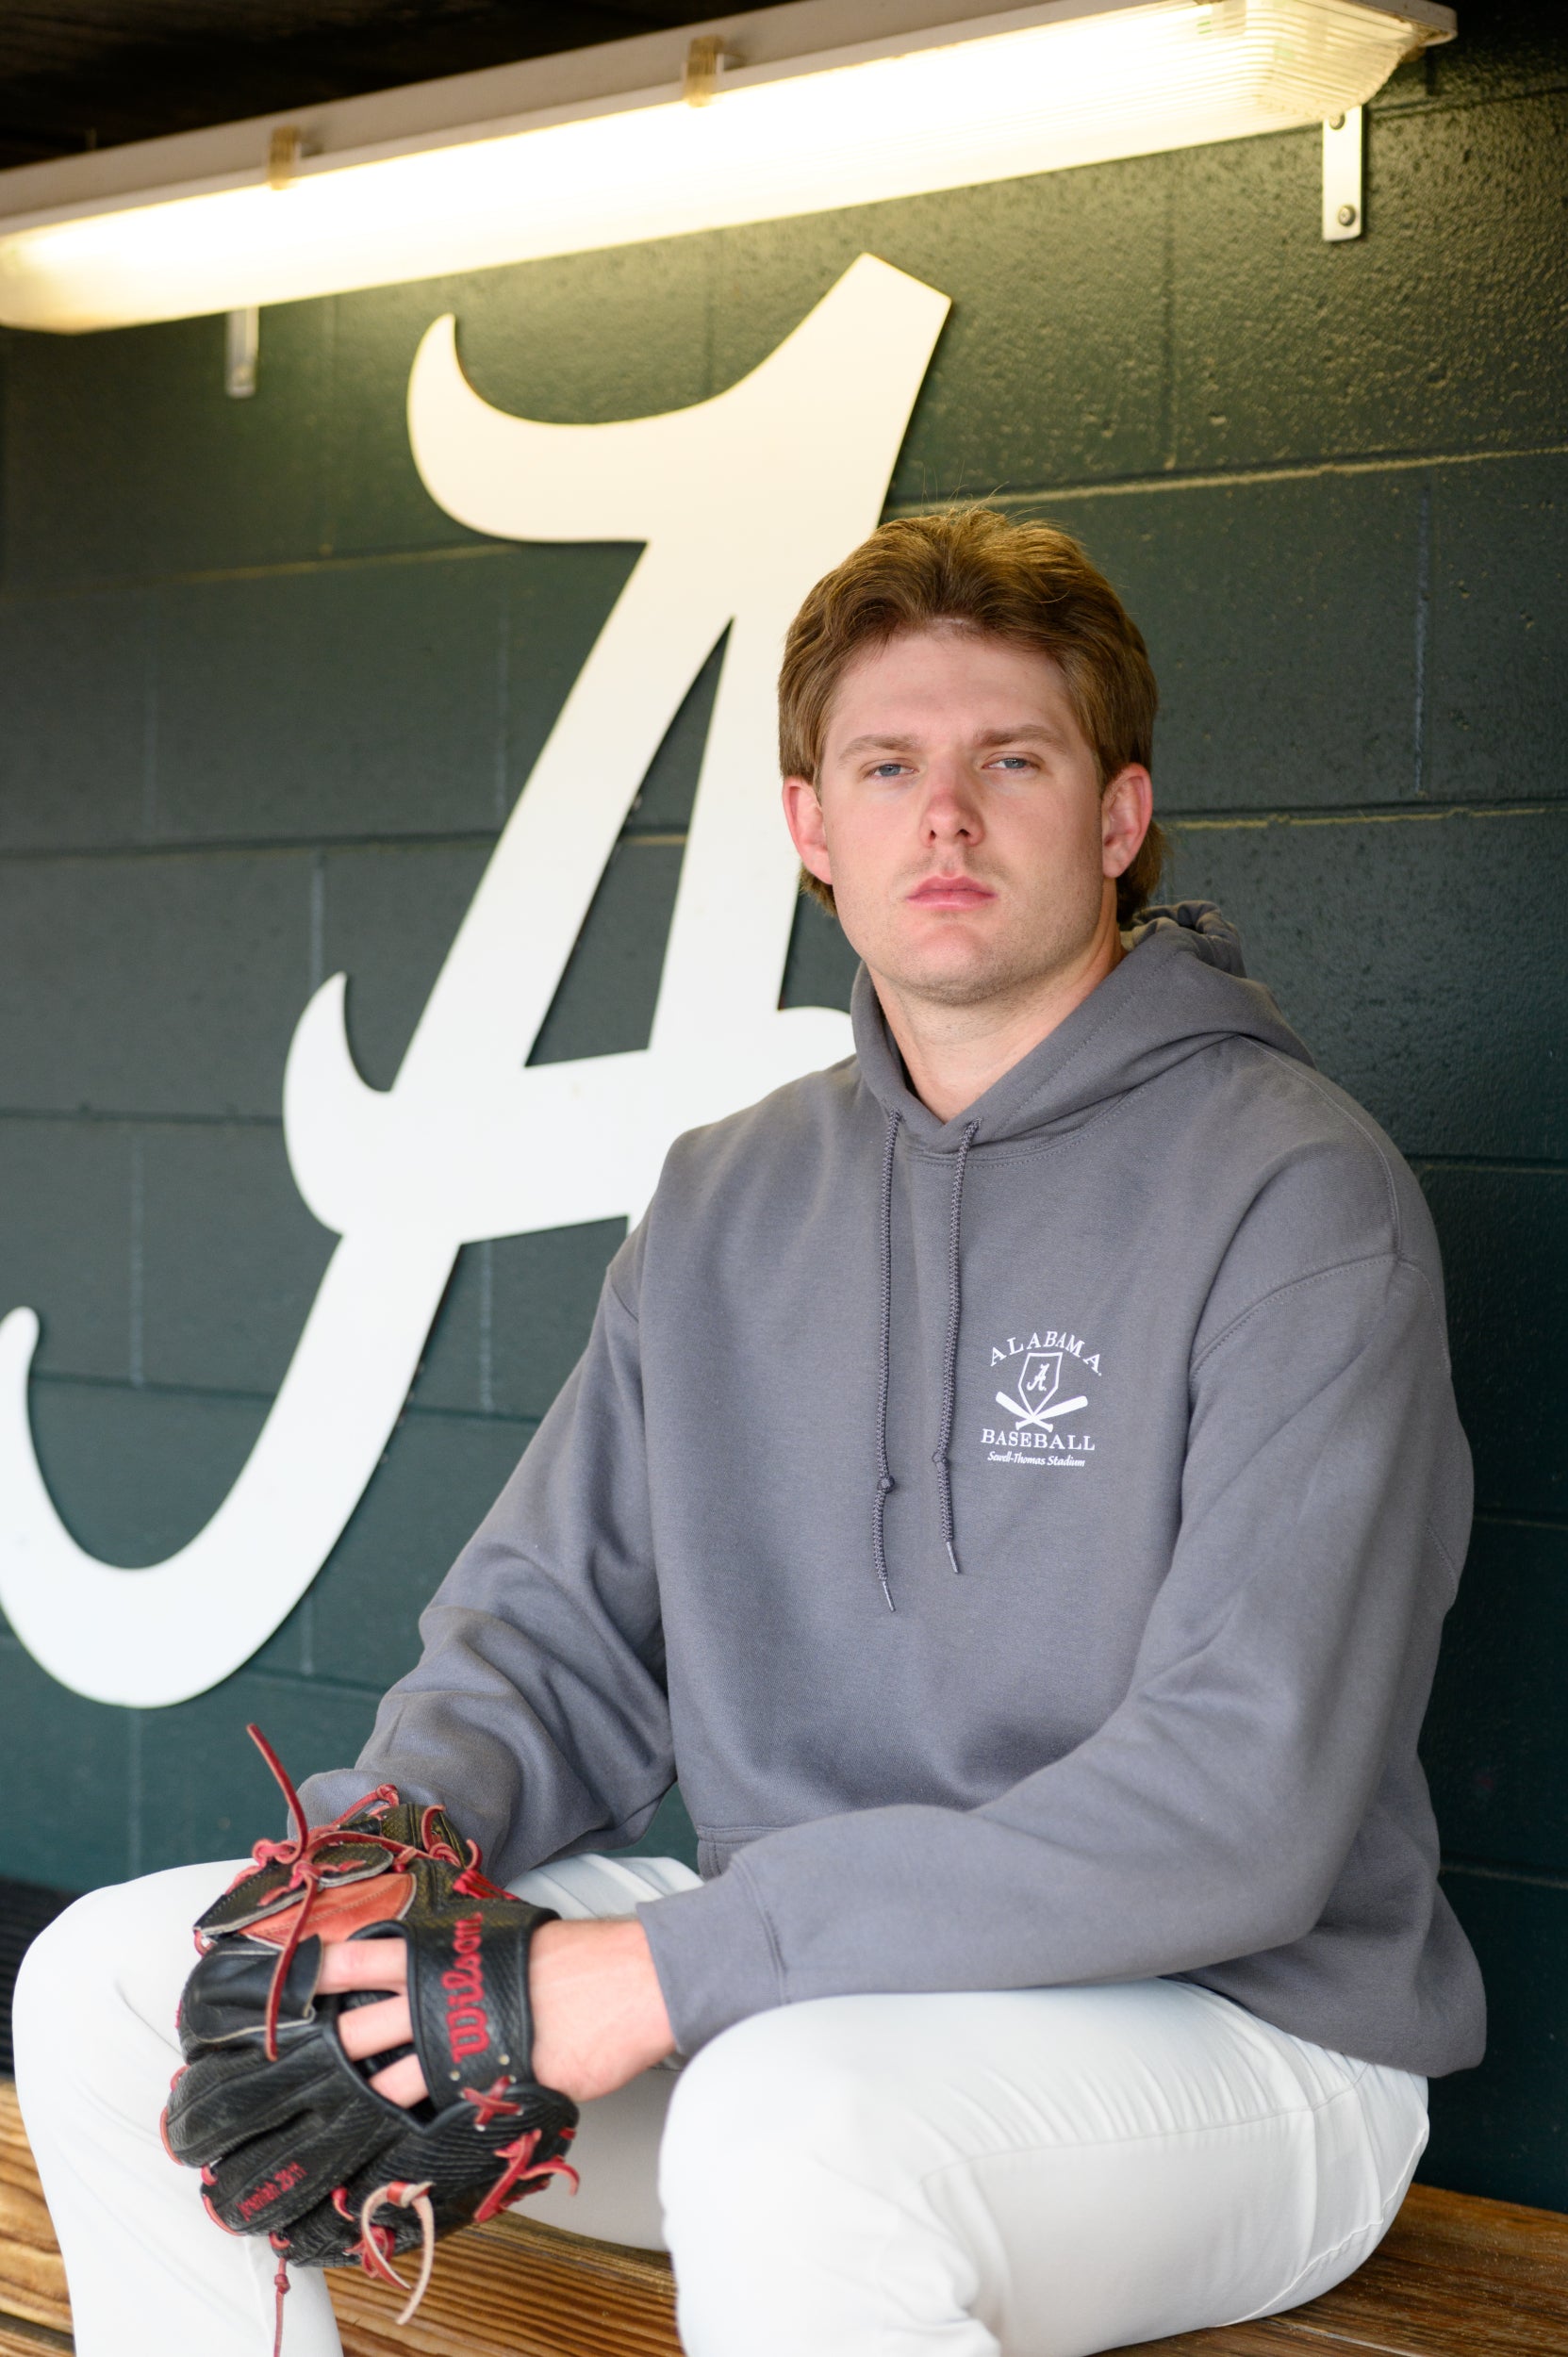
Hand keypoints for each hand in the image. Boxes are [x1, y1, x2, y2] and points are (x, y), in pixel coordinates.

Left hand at [318, 1918, 674, 2108]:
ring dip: (365, 2098)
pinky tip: (396, 2137)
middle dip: (328, 2051)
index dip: (319, 1974)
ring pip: (383, 2083)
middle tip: (297, 2067)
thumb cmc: (571, 1956)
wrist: (621, 1982)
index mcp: (438, 1954)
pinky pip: (431, 2117)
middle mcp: (435, 1999)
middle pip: (356, 2030)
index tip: (289, 1986)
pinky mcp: (479, 2089)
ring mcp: (455, 2049)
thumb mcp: (501, 1938)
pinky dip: (411, 2128)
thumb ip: (461, 1955)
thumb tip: (436, 1964)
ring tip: (338, 2114)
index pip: (359, 1959)